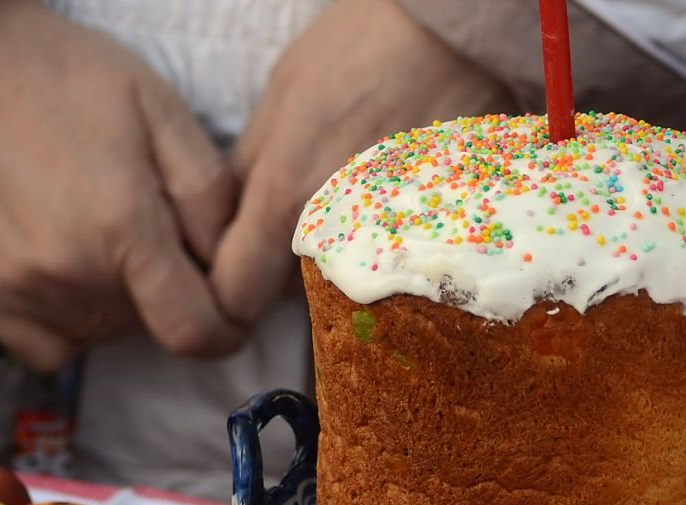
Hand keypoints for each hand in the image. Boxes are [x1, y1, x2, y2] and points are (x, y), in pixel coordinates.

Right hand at [0, 0, 242, 371]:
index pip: (193, 330)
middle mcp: (68, 270)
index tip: (231, 311)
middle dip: (170, 293)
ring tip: (103, 234)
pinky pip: (49, 349)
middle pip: (151, 328)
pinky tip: (70, 273)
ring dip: (122, 304)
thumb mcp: (164, 112)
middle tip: (153, 230)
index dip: (226, 329)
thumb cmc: (68, 77)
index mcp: (121, 225)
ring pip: (104, 335)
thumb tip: (235, 271)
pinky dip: (71, 326)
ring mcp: (19, 288)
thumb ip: (211, 197)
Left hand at [210, 0, 516, 325]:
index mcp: (285, 200)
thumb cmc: (366, 43)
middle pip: (290, 293)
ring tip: (355, 199)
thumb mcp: (282, 92)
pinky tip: (395, 201)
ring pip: (342, 281)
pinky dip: (387, 246)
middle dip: (282, 268)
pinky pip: (394, 265)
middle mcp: (337, 238)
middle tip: (301, 214)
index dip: (224, 288)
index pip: (235, 295)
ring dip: (337, 258)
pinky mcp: (438, 242)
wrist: (461, 29)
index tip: (232, 269)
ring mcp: (392, 247)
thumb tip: (232, 215)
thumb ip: (251, 167)